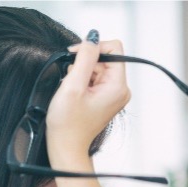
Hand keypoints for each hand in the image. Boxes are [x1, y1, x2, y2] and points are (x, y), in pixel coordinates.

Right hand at [45, 32, 130, 165]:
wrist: (66, 146)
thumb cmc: (68, 124)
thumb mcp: (73, 85)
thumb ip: (84, 58)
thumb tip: (93, 37)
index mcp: (118, 86)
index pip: (114, 48)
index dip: (93, 48)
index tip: (75, 57)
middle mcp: (121, 89)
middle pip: (105, 57)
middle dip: (84, 64)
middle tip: (72, 82)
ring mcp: (114, 94)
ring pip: (97, 67)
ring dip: (81, 73)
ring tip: (73, 92)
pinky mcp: (106, 97)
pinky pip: (94, 78)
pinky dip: (82, 81)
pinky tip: (75, 95)